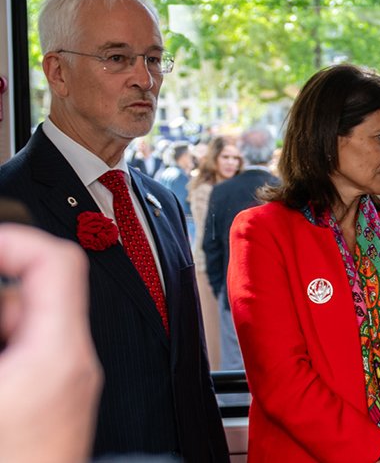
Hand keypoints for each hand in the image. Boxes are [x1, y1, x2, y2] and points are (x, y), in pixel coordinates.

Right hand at [0, 225, 102, 462]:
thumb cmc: (18, 458)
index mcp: (60, 352)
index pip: (56, 261)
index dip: (12, 238)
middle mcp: (73, 368)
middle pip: (29, 299)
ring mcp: (65, 393)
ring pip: (23, 334)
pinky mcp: (51, 415)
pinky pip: (25, 366)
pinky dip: (4, 354)